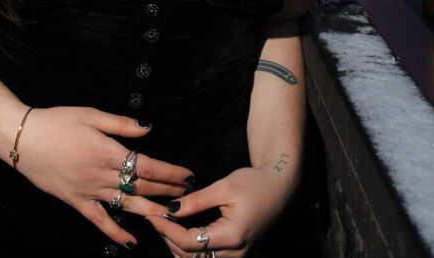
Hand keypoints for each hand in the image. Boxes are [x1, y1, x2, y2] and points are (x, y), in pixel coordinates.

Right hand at [13, 106, 195, 247]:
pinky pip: (99, 221)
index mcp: (106, 152)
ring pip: (126, 205)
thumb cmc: (56, 122)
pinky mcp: (76, 202)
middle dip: (168, 191)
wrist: (22, 140)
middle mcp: (100, 175)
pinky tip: (132, 243)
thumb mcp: (90, 114)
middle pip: (141, 187)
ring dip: (152, 211)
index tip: (188, 175)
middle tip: (188, 194)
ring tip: (173, 217)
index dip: (170, 173)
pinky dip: (116, 233)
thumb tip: (148, 128)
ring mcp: (88, 191)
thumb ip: (121, 124)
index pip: (147, 167)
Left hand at [145, 164, 294, 257]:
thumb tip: (170, 209)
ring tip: (166, 226)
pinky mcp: (238, 254)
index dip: (167, 230)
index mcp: (233, 235)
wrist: (280, 187)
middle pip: (191, 257)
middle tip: (156, 219)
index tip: (153, 215)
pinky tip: (181, 234)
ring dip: (178, 247)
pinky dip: (191, 251)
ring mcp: (239, 255)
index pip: (189, 242)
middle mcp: (237, 252)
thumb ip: (196, 201)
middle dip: (169, 238)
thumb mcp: (224, 186)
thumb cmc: (255, 183)